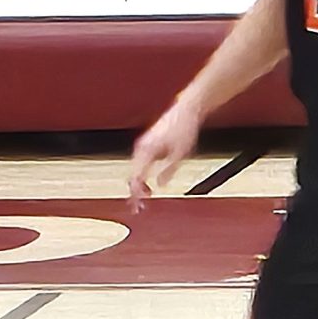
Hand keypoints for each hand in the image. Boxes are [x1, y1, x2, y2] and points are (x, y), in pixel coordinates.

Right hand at [128, 94, 199, 210]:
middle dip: (135, 191)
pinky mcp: (147, 143)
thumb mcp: (181, 154)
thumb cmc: (184, 130)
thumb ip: (169, 170)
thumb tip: (161, 185)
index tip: (137, 206)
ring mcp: (143, 144)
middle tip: (138, 207)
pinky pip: (140, 162)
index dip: (136, 193)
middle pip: (132, 173)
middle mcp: (141, 147)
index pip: (136, 177)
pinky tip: (147, 183)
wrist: (185, 111)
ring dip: (138, 183)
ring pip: (135, 168)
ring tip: (144, 197)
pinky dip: (141, 174)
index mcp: (147, 151)